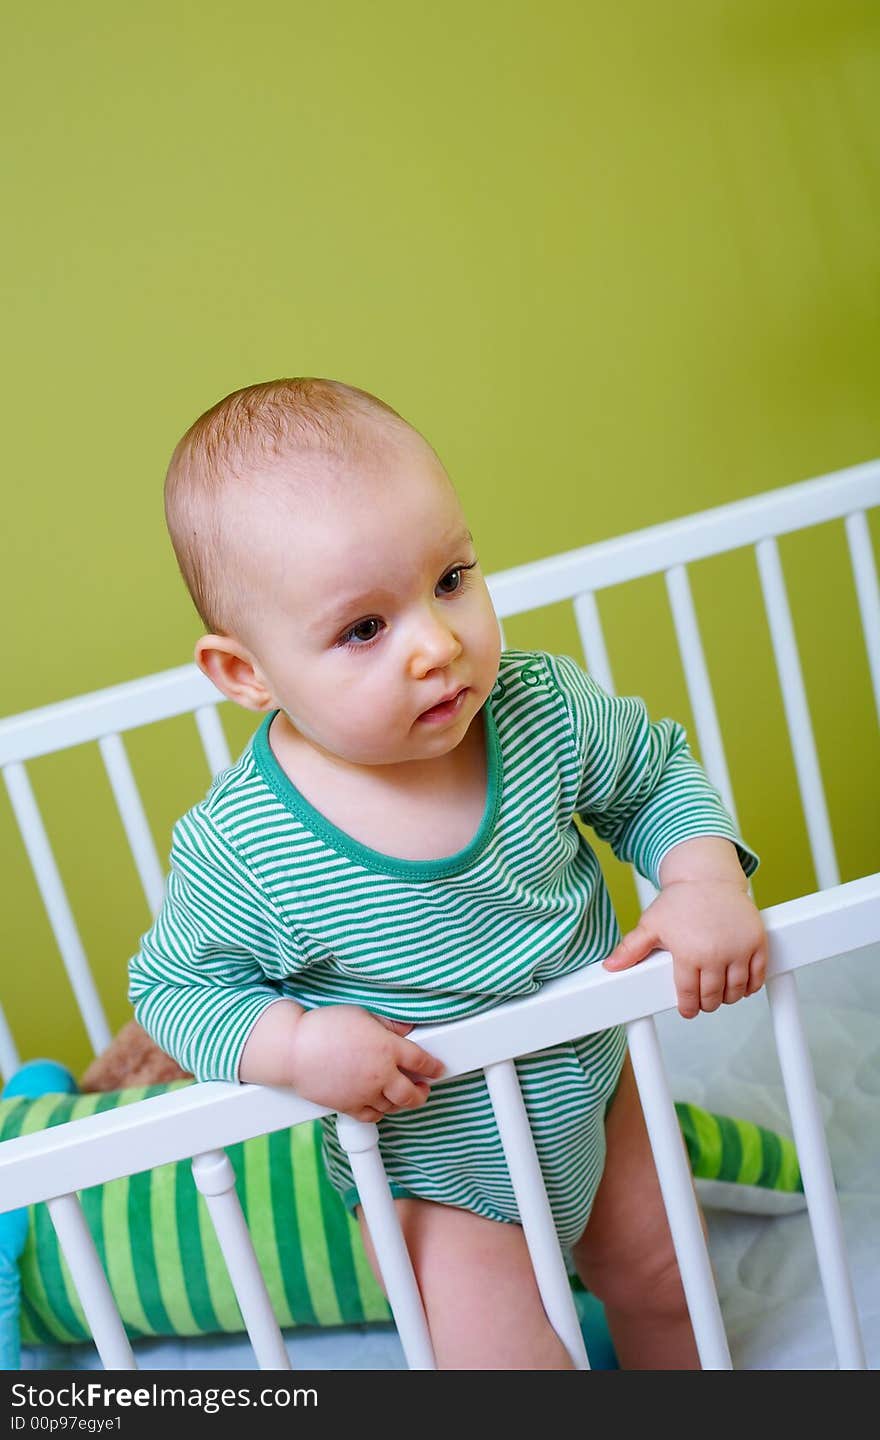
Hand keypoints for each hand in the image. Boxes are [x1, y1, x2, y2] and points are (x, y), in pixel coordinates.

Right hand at [287, 1004, 444, 1121]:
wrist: (293, 1049)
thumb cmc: (325, 1027)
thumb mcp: (362, 1015)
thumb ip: (387, 1025)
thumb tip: (404, 1030)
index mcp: (387, 1048)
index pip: (421, 1061)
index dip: (433, 1066)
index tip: (437, 1068)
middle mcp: (380, 1074)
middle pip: (412, 1093)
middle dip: (422, 1093)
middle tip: (424, 1088)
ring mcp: (365, 1092)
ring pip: (393, 1106)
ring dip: (401, 1102)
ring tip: (402, 1095)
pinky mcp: (348, 1106)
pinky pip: (372, 1115)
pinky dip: (380, 1111)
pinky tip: (380, 1104)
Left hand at [603, 879, 767, 1018]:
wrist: (708, 877)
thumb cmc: (680, 901)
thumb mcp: (651, 924)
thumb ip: (632, 948)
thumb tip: (610, 966)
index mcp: (688, 954)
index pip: (689, 996)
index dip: (688, 1007)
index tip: (688, 1010)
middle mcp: (716, 954)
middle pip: (713, 997)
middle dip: (707, 1004)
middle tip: (704, 1003)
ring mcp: (739, 949)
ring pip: (736, 990)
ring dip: (728, 997)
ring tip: (721, 995)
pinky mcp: (757, 942)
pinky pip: (758, 976)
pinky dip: (751, 986)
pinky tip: (742, 986)